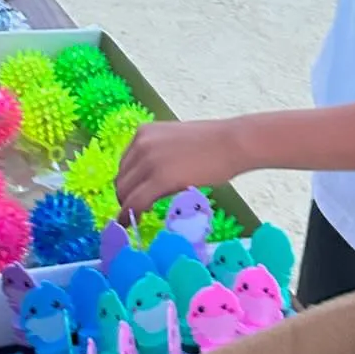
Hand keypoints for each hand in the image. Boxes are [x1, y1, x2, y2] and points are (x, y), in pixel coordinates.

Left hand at [116, 119, 246, 216]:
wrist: (232, 143)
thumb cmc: (212, 144)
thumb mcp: (174, 143)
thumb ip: (156, 156)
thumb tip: (146, 182)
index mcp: (144, 132)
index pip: (124, 165)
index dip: (128, 184)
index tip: (134, 197)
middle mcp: (141, 143)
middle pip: (121, 179)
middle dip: (126, 197)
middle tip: (138, 210)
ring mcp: (148, 159)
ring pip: (125, 192)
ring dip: (128, 206)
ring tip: (141, 214)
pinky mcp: (159, 178)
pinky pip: (135, 202)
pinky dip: (130, 214)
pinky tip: (137, 220)